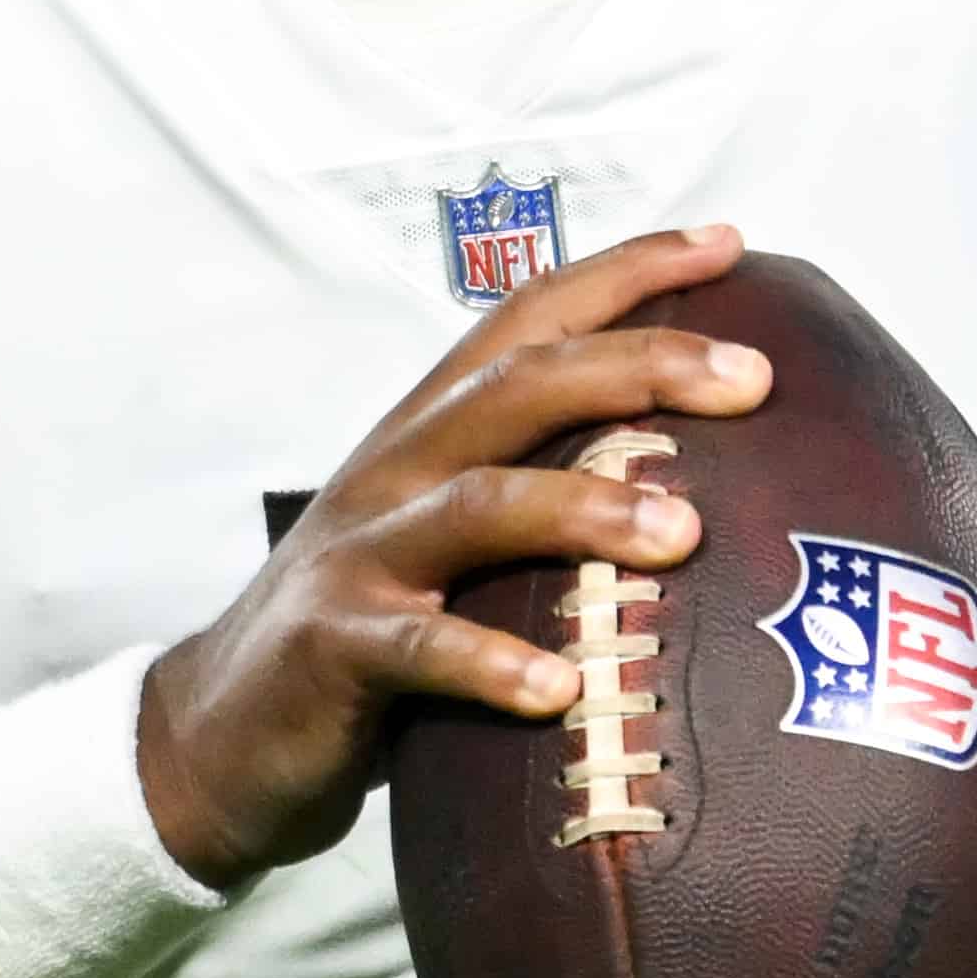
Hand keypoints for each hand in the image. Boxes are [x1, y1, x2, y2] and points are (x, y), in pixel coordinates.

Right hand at [136, 226, 770, 882]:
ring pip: (480, 503)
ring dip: (586, 509)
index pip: (532, 319)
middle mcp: (398, 468)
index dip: (627, 271)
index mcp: (433, 430)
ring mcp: (362, 553)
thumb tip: (713, 493)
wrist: (223, 735)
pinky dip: (492, 663)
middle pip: (521, 385)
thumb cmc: (376, 636)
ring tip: (684, 534)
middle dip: (641, 367)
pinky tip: (562, 689)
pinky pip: (421, 646)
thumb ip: (545, 500)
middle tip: (753, 379)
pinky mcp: (335, 646)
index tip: (729, 242)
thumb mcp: (456, 547)